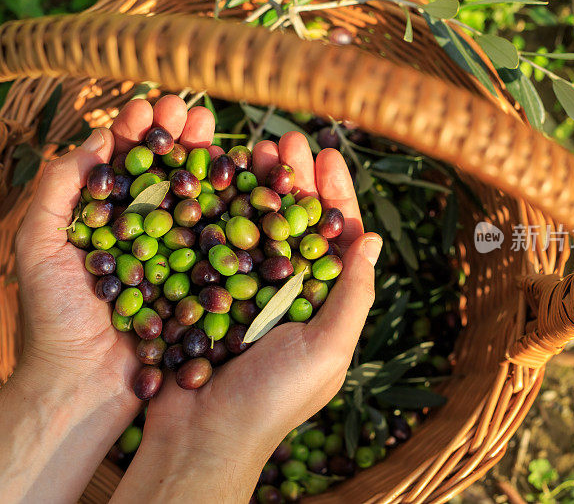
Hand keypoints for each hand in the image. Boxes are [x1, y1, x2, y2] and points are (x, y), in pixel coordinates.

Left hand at [0, 97, 218, 503]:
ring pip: (195, 201)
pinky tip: (244, 184)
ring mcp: (173, 257)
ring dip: (208, 165)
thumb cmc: (54, 316)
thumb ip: (59, 188)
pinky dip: (231, 212)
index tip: (153, 106)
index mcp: (105, 218)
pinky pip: (216, 243)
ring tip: (220, 137)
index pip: (125, 163)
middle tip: (196, 112)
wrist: (83, 385)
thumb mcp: (37, 244)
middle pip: (166, 175)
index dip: (139, 132)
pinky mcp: (197, 283)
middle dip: (180, 140)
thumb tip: (97, 138)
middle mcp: (142, 232)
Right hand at [111, 127, 381, 502]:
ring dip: (255, 184)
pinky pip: (214, 241)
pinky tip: (212, 180)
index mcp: (321, 303)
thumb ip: (352, 295)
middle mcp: (285, 292)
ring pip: (253, 222)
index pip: (334, 237)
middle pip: (293, 220)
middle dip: (293, 177)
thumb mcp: (327, 350)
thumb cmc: (273, 400)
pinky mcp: (204, 292)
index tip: (329, 155)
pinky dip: (215, 209)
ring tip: (253, 146)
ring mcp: (242, 289)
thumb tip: (372, 239)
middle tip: (287, 137)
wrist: (201, 437)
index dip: (334, 194)